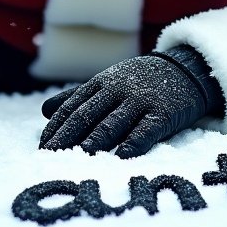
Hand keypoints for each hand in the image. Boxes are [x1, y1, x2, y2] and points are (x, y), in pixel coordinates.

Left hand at [39, 46, 222, 158]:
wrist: (184, 69)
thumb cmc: (139, 81)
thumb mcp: (108, 82)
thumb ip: (76, 96)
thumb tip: (43, 110)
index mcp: (101, 83)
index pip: (72, 107)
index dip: (56, 127)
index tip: (41, 146)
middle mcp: (117, 90)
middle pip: (87, 115)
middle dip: (66, 137)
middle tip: (50, 156)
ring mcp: (140, 100)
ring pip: (113, 121)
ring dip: (96, 139)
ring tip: (80, 155)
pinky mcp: (162, 113)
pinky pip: (146, 129)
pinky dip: (134, 142)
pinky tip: (122, 156)